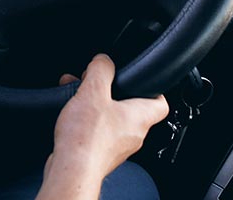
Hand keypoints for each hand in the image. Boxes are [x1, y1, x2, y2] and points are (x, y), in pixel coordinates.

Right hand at [46, 55, 168, 188]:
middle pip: (131, 108)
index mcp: (140, 117)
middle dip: (112, 93)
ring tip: (78, 96)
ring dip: (96, 106)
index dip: (154, 88)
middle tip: (97, 84)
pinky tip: (71, 116)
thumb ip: (101, 70)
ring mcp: (118, 148)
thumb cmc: (87, 139)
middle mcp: (133, 135)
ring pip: (112, 120)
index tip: (142, 80)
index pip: (161, 103)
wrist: (72, 171)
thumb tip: (103, 60)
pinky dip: (86, 121)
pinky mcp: (101, 155)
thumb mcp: (93, 91)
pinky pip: (98, 133)